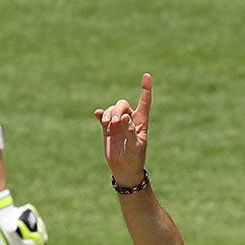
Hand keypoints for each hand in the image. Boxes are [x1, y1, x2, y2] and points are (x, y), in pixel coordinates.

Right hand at [94, 73, 150, 187]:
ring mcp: (118, 123)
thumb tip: (124, 117)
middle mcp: (129, 119)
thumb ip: (131, 131)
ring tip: (107, 124)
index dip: (145, 89)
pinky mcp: (107, 129)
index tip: (147, 75)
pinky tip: (97, 114)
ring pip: (112, 110)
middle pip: (123, 104)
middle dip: (117, 109)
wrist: (124, 169)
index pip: (144, 102)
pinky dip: (100, 114)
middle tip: (115, 122)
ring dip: (108, 114)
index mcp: (141, 122)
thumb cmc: (135, 158)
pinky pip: (103, 117)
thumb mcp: (136, 146)